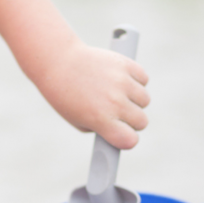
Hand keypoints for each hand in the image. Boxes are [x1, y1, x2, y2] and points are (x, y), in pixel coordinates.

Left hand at [33, 39, 149, 149]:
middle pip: (142, 122)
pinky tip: (122, 80)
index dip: (127, 139)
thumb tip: (122, 129)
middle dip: (132, 121)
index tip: (123, 135)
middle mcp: (115, 102)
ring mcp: (122, 82)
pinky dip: (136, 81)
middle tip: (119, 114)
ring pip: (145, 100)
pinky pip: (144, 79)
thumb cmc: (65, 95)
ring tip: (119, 94)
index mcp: (101, 120)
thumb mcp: (78, 121)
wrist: (58, 61)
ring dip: (135, 100)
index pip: (131, 140)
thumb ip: (102, 129)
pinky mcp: (125, 64)